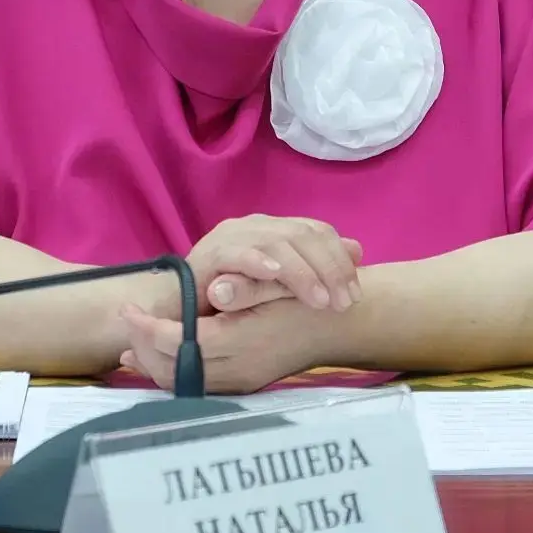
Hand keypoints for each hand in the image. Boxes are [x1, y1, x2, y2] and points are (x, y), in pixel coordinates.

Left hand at [118, 299, 330, 394]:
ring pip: (182, 383)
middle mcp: (237, 369)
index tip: (128, 309)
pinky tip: (157, 363)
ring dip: (153, 365)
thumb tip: (214, 289)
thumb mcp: (280, 284)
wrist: (337, 325)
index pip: (179, 341)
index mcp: (240, 341)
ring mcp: (240, 382)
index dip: (148, 327)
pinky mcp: (242, 386)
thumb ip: (246, 287)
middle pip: (173, 368)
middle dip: (143, 347)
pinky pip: (196, 387)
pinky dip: (172, 374)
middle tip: (126, 323)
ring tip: (131, 347)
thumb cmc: (308, 298)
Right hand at [187, 215, 362, 313]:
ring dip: (303, 273)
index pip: (316, 231)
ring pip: (276, 244)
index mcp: (272, 228)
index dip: (340, 259)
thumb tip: (358, 250)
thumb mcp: (279, 284)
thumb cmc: (230, 298)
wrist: (175, 306)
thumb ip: (313, 266)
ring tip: (321, 301)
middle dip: (329, 269)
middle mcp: (254, 226)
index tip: (356, 292)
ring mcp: (230, 237)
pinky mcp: (208, 255)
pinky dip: (258, 262)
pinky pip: (238, 253)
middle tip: (345, 302)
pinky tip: (276, 276)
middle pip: (302, 235)